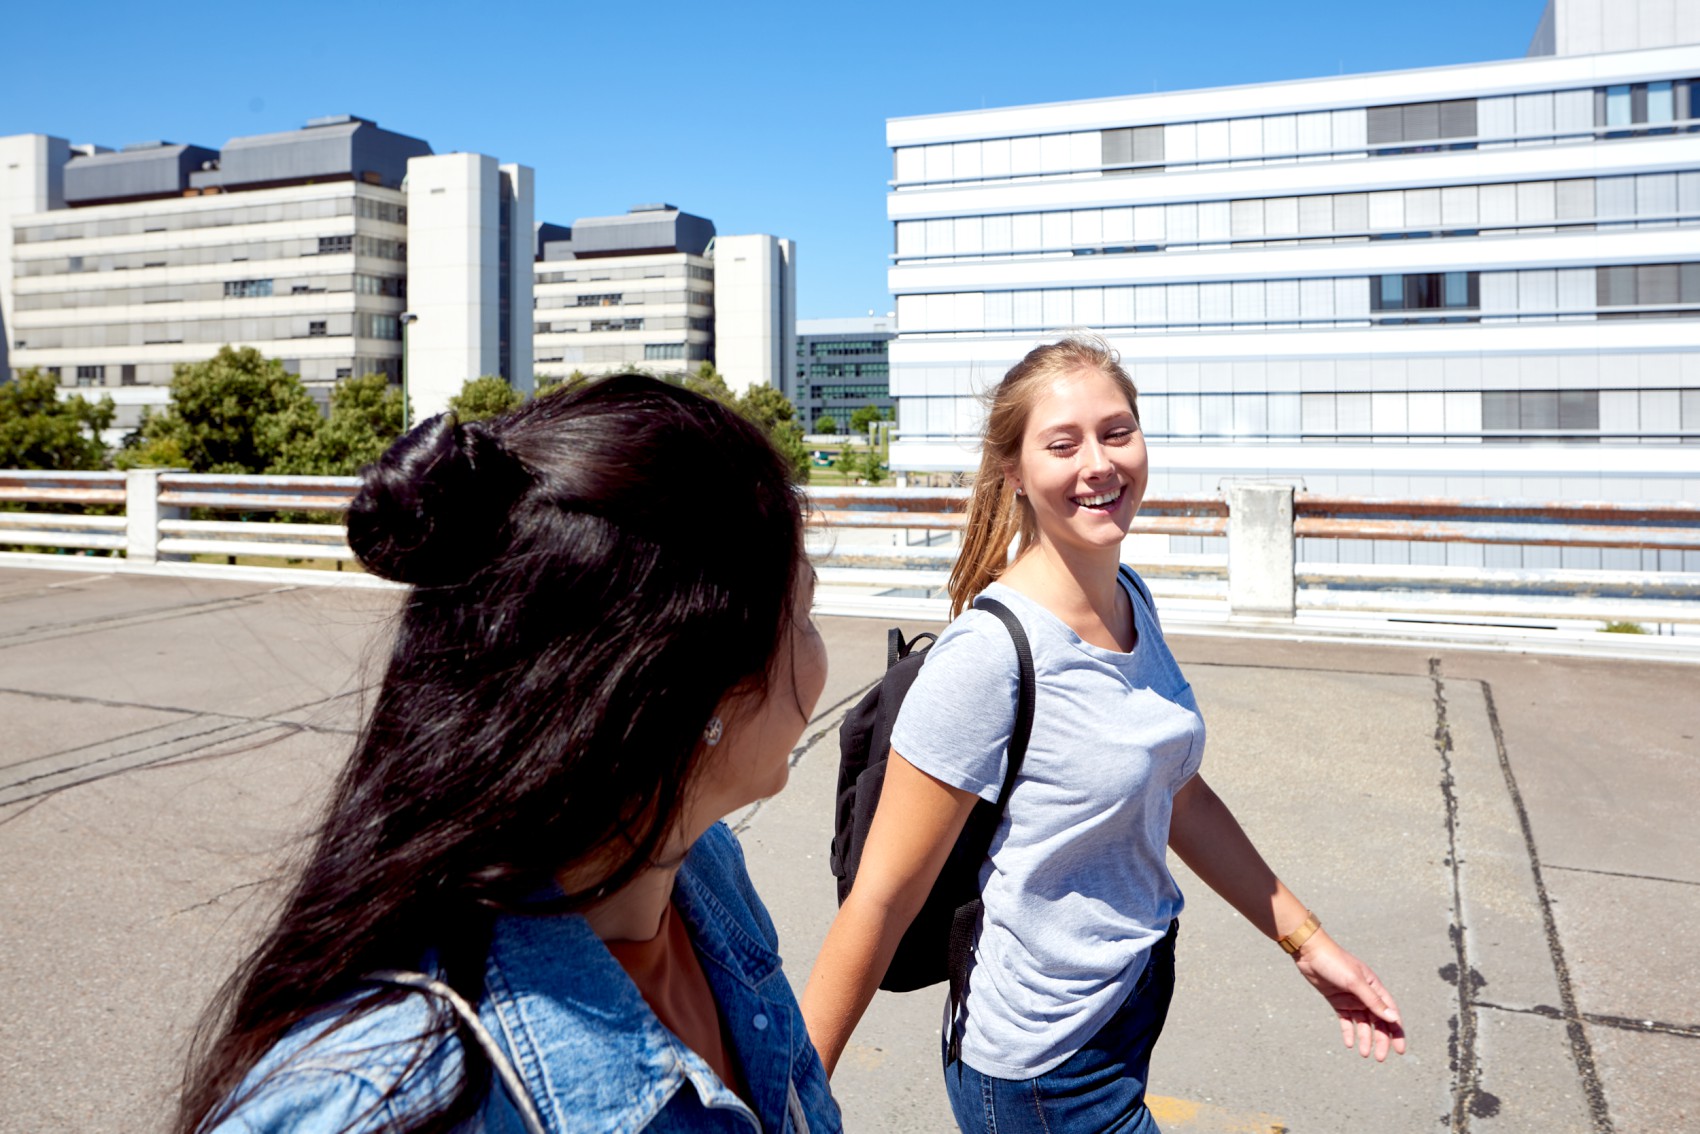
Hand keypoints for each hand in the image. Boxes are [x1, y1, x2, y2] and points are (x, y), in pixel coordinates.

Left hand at [1291, 930, 1406, 1060]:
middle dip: (1381, 1040)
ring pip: (1362, 1023)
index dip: (1396, 1031)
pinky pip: (1345, 1020)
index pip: (1390, 1012)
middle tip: (1379, 1058)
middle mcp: (1365, 994)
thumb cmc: (1335, 962)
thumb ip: (1373, 1001)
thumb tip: (1394, 1018)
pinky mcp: (1337, 1001)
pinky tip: (1349, 1044)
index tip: (1400, 1050)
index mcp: (1375, 987)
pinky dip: (1348, 1032)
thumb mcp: (1355, 982)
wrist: (1310, 952)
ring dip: (1364, 1038)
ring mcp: (1351, 998)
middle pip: (1377, 1022)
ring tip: (1363, 1053)